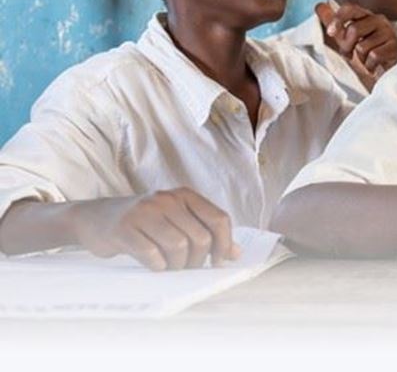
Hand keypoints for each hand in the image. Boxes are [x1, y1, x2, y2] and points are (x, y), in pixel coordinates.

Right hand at [70, 188, 239, 270]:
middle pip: (200, 238)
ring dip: (177, 266)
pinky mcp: (124, 228)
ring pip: (178, 247)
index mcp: (184, 195)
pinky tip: (154, 265)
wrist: (94, 218)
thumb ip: (204, 231)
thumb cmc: (142, 223)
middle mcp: (166, 199)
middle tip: (187, 268)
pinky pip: (152, 255)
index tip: (219, 261)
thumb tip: (235, 253)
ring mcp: (144, 212)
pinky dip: (157, 266)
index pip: (218, 219)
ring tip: (170, 267)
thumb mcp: (175, 219)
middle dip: (198, 260)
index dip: (224, 244)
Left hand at [315, 2, 396, 73]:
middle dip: (347, 46)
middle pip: (354, 29)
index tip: (330, 33)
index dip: (338, 19)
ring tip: (366, 60)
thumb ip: (333, 23)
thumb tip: (319, 6)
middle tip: (350, 54)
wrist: (387, 72)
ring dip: (360, 58)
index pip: (350, 8)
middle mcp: (379, 21)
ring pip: (363, 46)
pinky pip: (374, 56)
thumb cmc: (367, 53)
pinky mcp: (395, 48)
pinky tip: (374, 66)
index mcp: (366, 16)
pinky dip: (370, 66)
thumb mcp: (346, 39)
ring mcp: (389, 34)